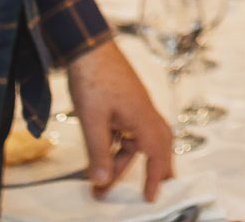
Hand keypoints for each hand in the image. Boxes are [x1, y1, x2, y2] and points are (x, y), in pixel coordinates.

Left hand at [66, 39, 175, 201]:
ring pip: (137, 140)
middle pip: (158, 145)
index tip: (150, 197)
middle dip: (154, 170)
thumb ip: (97, 151)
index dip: (154, 177)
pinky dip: (116, 147)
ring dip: (123, 163)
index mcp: (143, 117)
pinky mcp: (123, 102)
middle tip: (149, 191)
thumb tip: (100, 180)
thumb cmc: (93, 77)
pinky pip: (126, 131)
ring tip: (102, 183)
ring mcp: (134, 106)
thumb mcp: (92, 120)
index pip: (157, 153)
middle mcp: (144, 112)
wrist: (86, 46)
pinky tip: (101, 156)